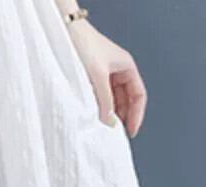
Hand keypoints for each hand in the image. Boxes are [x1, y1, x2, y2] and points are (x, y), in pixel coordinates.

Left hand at [67, 20, 147, 136]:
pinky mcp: (92, 77)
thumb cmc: (84, 45)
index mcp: (127, 66)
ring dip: (111, 112)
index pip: (139, 95)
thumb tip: (109, 122)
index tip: (131, 130)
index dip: (137, 114)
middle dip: (123, 116)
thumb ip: (105, 101)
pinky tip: (96, 116)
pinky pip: (101, 96)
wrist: (66, 32)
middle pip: (127, 99)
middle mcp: (118, 70)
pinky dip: (101, 106)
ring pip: (113, 99)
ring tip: (105, 127)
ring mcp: (106, 73)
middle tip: (117, 133)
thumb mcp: (98, 76)